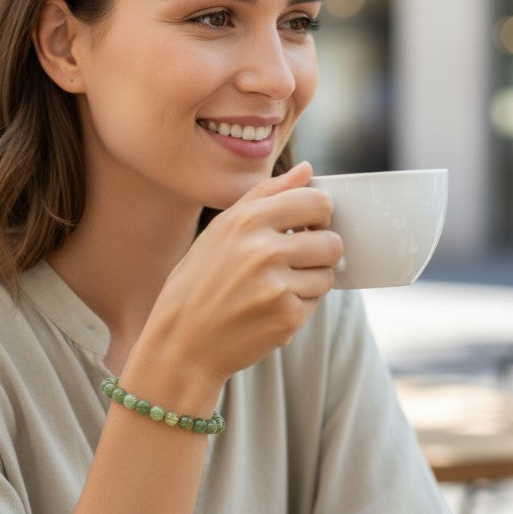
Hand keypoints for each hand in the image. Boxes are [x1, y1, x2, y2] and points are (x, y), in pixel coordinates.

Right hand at [142, 161, 343, 387]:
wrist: (180, 343)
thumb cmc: (198, 283)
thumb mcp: (221, 230)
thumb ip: (266, 194)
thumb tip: (307, 170)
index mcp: (245, 221)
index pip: (316, 202)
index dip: (319, 215)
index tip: (307, 227)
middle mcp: (262, 250)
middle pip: (331, 241)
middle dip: (320, 252)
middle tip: (295, 261)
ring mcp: (276, 286)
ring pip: (327, 275)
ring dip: (310, 281)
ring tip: (276, 287)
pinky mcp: (286, 318)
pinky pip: (315, 303)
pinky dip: (298, 306)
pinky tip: (268, 309)